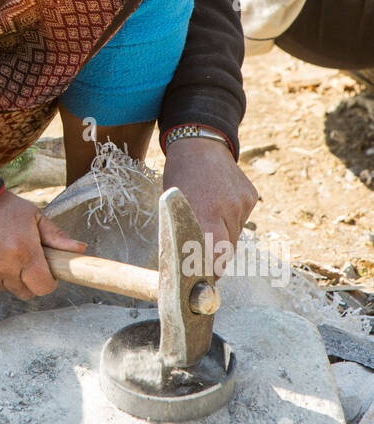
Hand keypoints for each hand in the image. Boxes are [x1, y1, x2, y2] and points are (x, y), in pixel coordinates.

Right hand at [0, 190, 88, 300]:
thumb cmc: (0, 206)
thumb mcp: (32, 215)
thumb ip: (56, 236)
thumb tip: (80, 249)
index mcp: (25, 253)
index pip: (44, 287)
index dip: (49, 282)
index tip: (48, 272)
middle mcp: (6, 268)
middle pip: (27, 293)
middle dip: (32, 281)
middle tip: (28, 261)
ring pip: (8, 288)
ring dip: (12, 277)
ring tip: (7, 253)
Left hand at [162, 137, 258, 277]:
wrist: (199, 146)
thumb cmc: (179, 180)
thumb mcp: (173, 208)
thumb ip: (185, 237)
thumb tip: (191, 267)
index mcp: (204, 215)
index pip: (216, 258)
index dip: (211, 271)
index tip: (205, 278)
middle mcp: (227, 210)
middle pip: (226, 250)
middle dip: (215, 254)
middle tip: (202, 249)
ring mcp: (242, 203)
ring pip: (234, 235)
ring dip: (223, 233)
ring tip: (209, 214)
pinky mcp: (251, 197)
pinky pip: (241, 219)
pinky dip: (231, 218)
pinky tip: (220, 202)